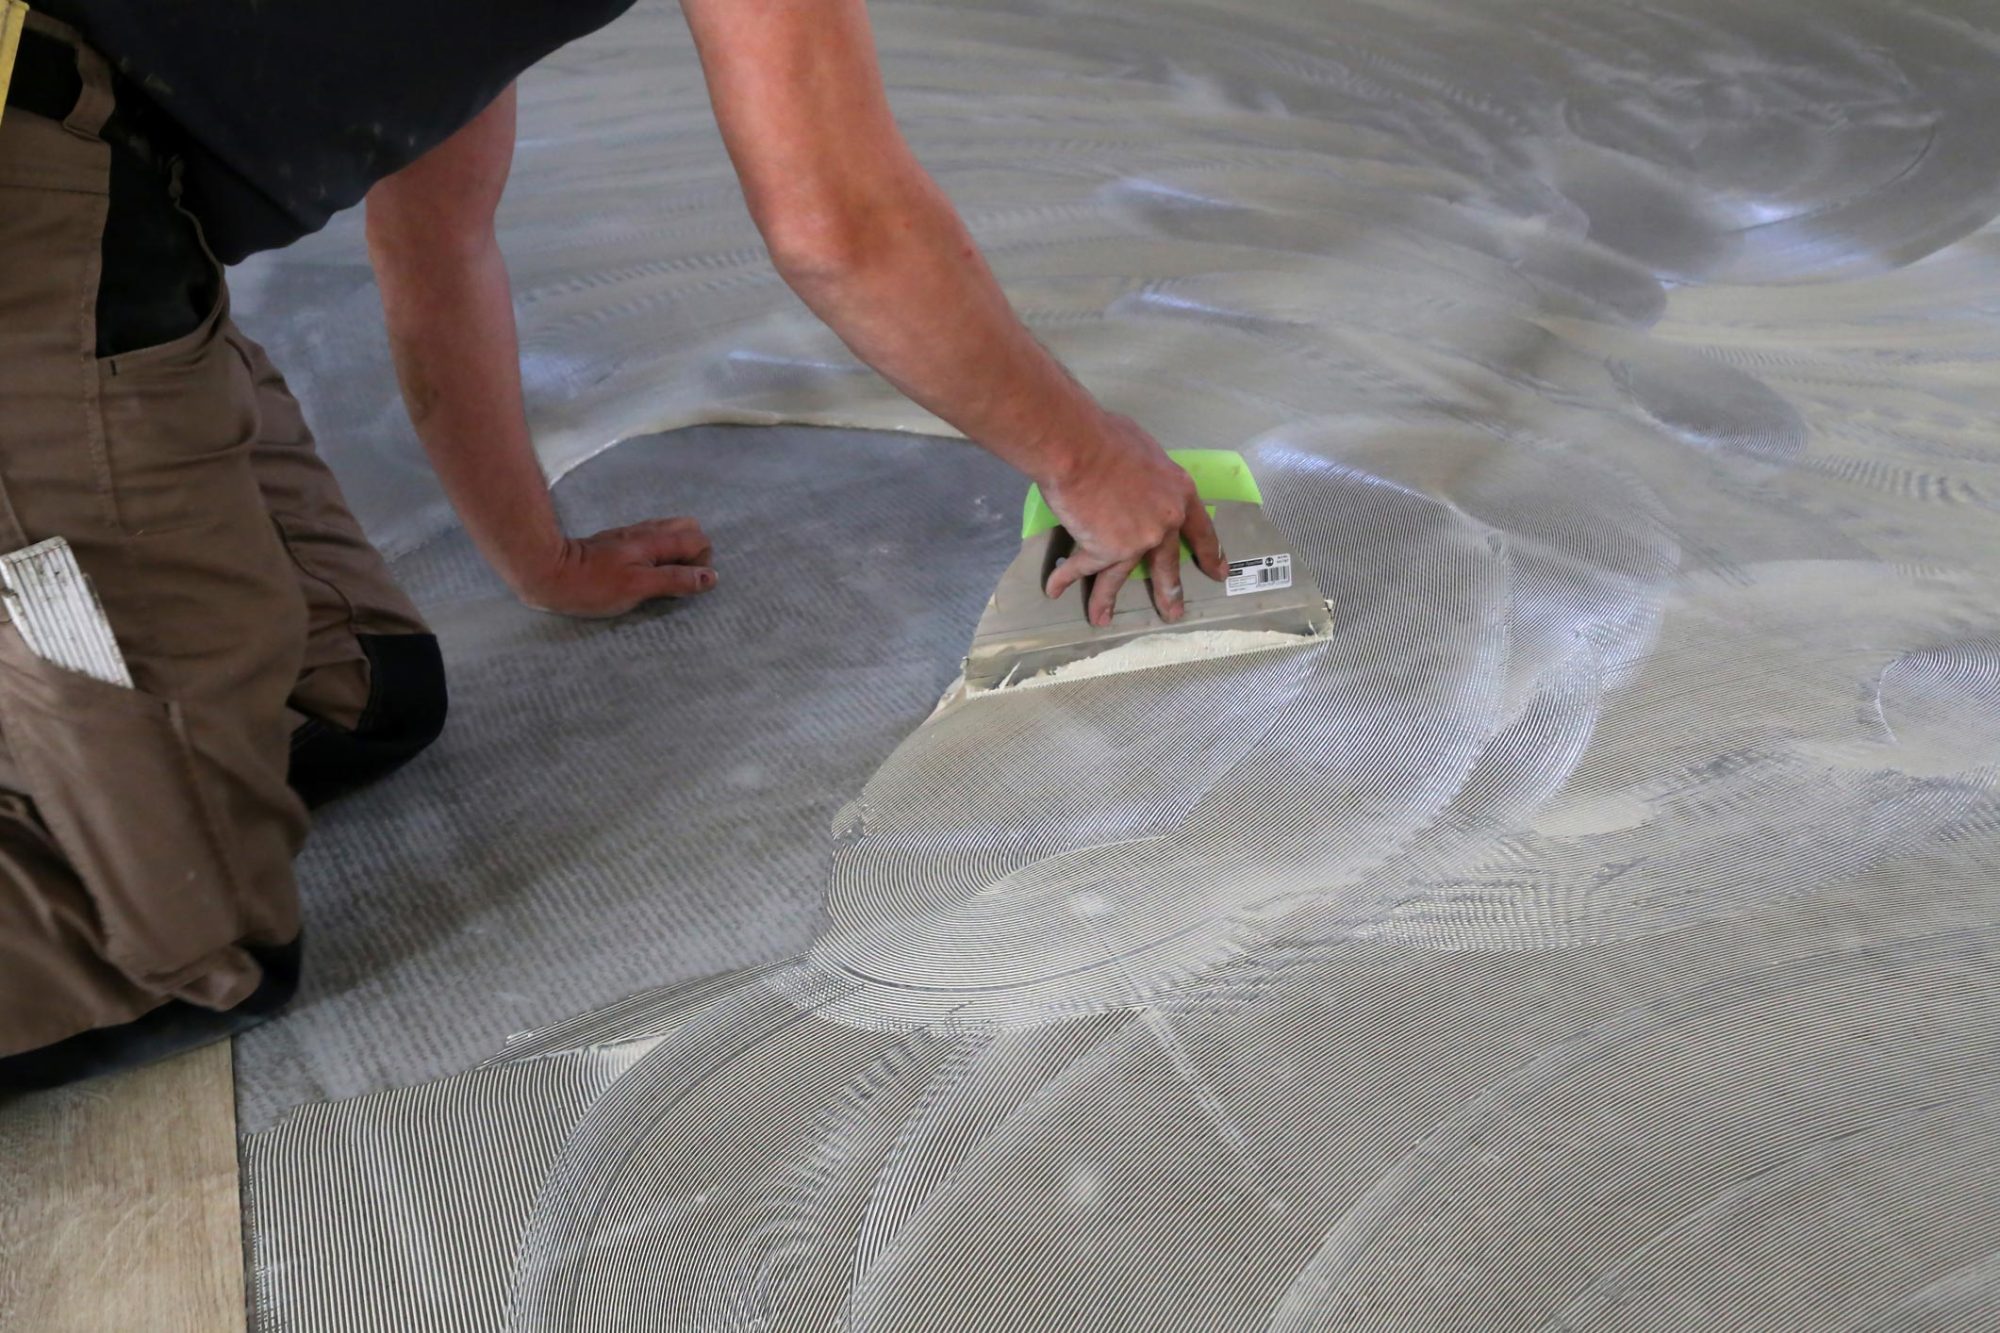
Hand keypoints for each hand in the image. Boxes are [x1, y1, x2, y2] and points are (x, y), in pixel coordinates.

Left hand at [513, 518, 716, 617]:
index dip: (701, 563)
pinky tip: (643, 573)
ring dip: (675, 554)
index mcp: (654, 541)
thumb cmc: (593, 586)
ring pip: (668, 533)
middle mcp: (645, 533)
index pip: (698, 539)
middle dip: (693, 553)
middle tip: (678, 579)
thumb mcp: (638, 587)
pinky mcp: (616, 543)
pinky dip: (658, 554)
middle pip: (687, 528)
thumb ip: (676, 580)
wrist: (548, 573)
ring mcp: (630, 536)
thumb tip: (710, 577)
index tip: (685, 585)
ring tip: (662, 578)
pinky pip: (650, 541)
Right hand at [1038, 413, 1226, 624]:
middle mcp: (1164, 522)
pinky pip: (1082, 568)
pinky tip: (1054, 589)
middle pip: (1168, 563)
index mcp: (1179, 493)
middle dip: (1170, 591)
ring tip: (1102, 620)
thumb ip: (1148, 475)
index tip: (1217, 572)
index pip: (1201, 530)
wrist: (1079, 448)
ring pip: (1122, 576)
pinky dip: (1064, 577)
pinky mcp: (1106, 551)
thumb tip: (1135, 480)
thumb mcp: (1144, 450)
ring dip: (1107, 600)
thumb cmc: (1107, 436)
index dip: (1210, 553)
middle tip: (1174, 613)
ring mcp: (1137, 541)